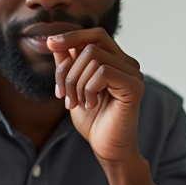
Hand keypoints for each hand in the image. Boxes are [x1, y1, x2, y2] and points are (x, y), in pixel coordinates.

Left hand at [49, 27, 159, 184]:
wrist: (107, 149)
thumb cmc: (93, 121)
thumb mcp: (73, 87)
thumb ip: (68, 63)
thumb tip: (55, 40)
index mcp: (116, 61)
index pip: (94, 35)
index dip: (72, 36)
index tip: (50, 44)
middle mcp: (128, 63)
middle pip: (90, 44)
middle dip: (68, 69)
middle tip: (63, 95)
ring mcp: (133, 74)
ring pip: (94, 58)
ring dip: (76, 83)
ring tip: (78, 103)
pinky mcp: (134, 87)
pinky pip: (103, 72)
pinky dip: (89, 89)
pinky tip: (91, 105)